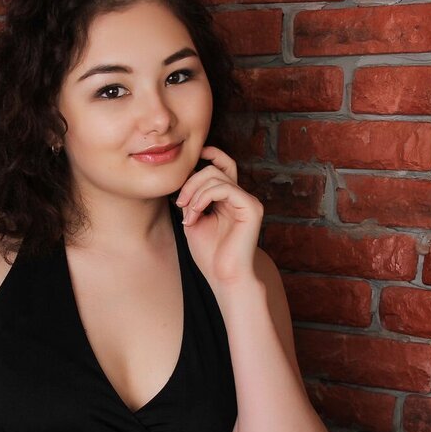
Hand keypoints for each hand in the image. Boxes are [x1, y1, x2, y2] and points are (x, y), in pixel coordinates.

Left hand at [176, 146, 263, 288]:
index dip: (210, 154)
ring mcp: (248, 202)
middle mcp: (241, 197)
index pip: (222, 166)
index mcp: (229, 199)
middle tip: (179, 204)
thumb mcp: (193, 221)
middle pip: (214, 169)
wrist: (224, 277)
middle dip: (190, 182)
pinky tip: (195, 213)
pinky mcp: (251, 208)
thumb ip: (191, 199)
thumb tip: (182, 178)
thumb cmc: (209, 255)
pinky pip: (225, 188)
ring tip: (187, 215)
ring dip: (194, 193)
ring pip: (217, 176)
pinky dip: (204, 197)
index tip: (189, 158)